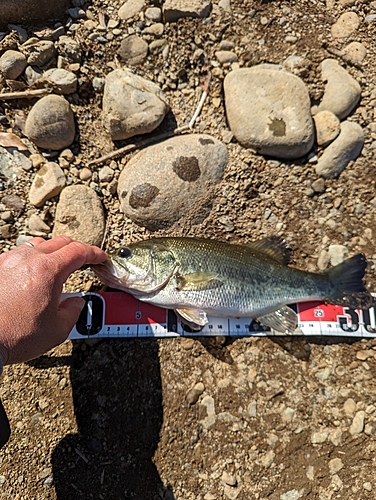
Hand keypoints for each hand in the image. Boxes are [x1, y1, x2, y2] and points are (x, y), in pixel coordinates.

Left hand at [0, 236, 106, 364]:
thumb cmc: (15, 335)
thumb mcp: (58, 329)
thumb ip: (73, 311)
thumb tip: (76, 303)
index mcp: (48, 270)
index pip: (78, 251)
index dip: (94, 253)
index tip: (100, 258)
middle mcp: (28, 259)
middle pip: (60, 242)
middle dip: (77, 249)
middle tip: (84, 260)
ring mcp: (9, 261)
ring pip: (38, 245)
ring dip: (53, 251)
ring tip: (58, 265)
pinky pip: (19, 254)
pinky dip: (32, 259)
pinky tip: (33, 273)